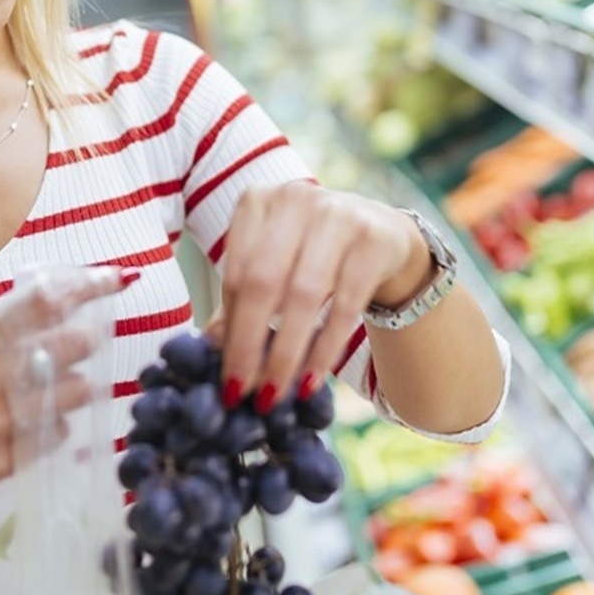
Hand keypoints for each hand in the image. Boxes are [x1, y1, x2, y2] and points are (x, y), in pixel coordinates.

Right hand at [0, 267, 123, 504]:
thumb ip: (6, 328)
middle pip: (68, 346)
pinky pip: (56, 434)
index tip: (117, 278)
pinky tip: (33, 424)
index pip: (44, 302)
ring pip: (72, 393)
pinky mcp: (1, 459)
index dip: (87, 287)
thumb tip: (67, 300)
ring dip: (75, 388)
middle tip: (87, 340)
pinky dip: (53, 426)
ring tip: (56, 388)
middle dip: (86, 340)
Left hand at [211, 182, 423, 412]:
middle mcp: (295, 200)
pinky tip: (311, 380)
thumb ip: (242, 299)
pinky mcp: (372, 240)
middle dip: (248, 344)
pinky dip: (324, 349)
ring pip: (304, 296)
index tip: (226, 377)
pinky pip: (345, 306)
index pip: (235, 273)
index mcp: (257, 203)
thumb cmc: (312, 253)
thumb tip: (211, 348)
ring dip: (286, 354)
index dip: (229, 329)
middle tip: (243, 393)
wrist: (382, 233)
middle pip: (263, 282)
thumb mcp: (273, 264)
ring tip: (275, 394)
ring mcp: (337, 216)